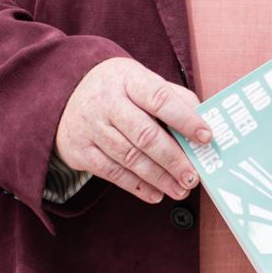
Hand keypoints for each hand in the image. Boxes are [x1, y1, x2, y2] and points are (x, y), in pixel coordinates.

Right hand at [54, 58, 212, 204]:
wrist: (65, 93)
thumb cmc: (117, 89)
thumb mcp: (141, 81)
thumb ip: (173, 98)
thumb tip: (204, 122)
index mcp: (128, 79)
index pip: (159, 98)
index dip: (185, 119)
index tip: (206, 137)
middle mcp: (106, 101)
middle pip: (145, 134)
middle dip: (174, 159)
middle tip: (193, 176)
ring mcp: (90, 126)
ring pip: (130, 157)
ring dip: (159, 178)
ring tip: (180, 189)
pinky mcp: (80, 150)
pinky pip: (112, 173)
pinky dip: (136, 186)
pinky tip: (155, 194)